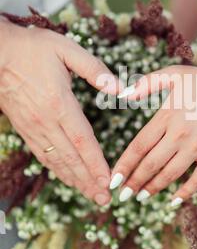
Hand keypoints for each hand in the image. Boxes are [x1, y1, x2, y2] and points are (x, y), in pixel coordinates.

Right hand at [0, 19, 121, 204]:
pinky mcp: (25, 128)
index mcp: (59, 103)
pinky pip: (43, 155)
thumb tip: (118, 88)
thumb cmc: (32, 48)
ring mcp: (33, 127)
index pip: (82, 141)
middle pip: (71, 158)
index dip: (96, 164)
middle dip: (89, 181)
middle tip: (105, 200)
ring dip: (75, 181)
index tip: (108, 181)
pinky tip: (67, 178)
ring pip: (56, 161)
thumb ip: (94, 69)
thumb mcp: (66, 49)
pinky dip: (57, 170)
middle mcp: (45, 121)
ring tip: (90, 196)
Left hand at [110, 64, 196, 204]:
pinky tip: (173, 201)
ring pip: (170, 175)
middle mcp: (180, 134)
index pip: (138, 146)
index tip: (113, 179)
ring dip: (153, 188)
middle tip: (122, 194)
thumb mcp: (173, 74)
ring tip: (141, 197)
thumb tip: (123, 96)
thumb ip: (146, 83)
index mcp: (166, 116)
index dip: (123, 165)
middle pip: (150, 164)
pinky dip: (185, 192)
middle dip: (133, 182)